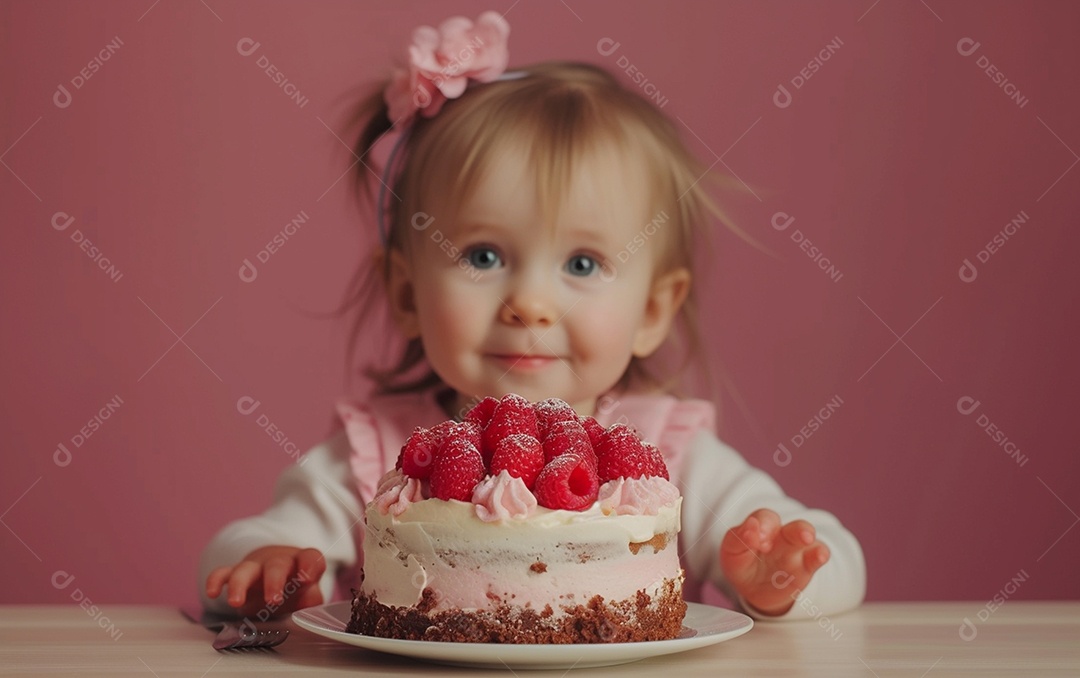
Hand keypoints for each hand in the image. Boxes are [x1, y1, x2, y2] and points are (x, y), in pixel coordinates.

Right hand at [205, 546, 325, 617]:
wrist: (275, 573)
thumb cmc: (294, 584)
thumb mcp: (308, 593)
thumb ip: (310, 600)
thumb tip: (306, 609)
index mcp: (300, 563)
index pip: (309, 558)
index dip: (309, 566)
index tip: (307, 579)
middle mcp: (278, 562)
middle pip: (276, 565)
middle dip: (273, 582)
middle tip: (273, 600)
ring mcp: (255, 567)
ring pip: (246, 569)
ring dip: (240, 584)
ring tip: (236, 602)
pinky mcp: (236, 574)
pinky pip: (223, 573)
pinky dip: (216, 580)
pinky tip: (212, 592)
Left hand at [720, 509, 829, 615]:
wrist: (754, 590)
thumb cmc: (742, 564)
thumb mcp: (733, 553)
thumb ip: (739, 539)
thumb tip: (750, 526)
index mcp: (761, 526)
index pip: (765, 518)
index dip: (762, 526)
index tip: (758, 543)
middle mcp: (782, 534)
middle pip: (792, 524)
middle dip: (793, 528)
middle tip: (787, 541)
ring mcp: (796, 549)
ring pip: (807, 535)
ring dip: (807, 534)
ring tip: (807, 538)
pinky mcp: (807, 566)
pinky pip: (816, 555)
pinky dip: (820, 554)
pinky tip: (820, 556)